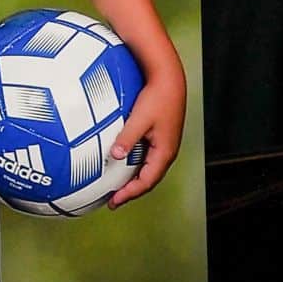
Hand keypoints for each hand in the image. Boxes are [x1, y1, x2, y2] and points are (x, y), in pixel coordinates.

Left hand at [107, 73, 184, 209]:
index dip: (130, 193)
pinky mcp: (160, 137)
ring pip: (148, 170)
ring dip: (134, 180)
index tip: (114, 201)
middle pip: (149, 180)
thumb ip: (127, 137)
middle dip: (132, 192)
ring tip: (117, 188)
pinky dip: (136, 167)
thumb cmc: (157, 98)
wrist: (169, 80)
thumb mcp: (139, 119)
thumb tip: (114, 155)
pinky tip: (123, 165)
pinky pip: (147, 159)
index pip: (147, 182)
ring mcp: (164, 145)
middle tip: (113, 201)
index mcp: (165, 152)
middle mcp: (166, 152)